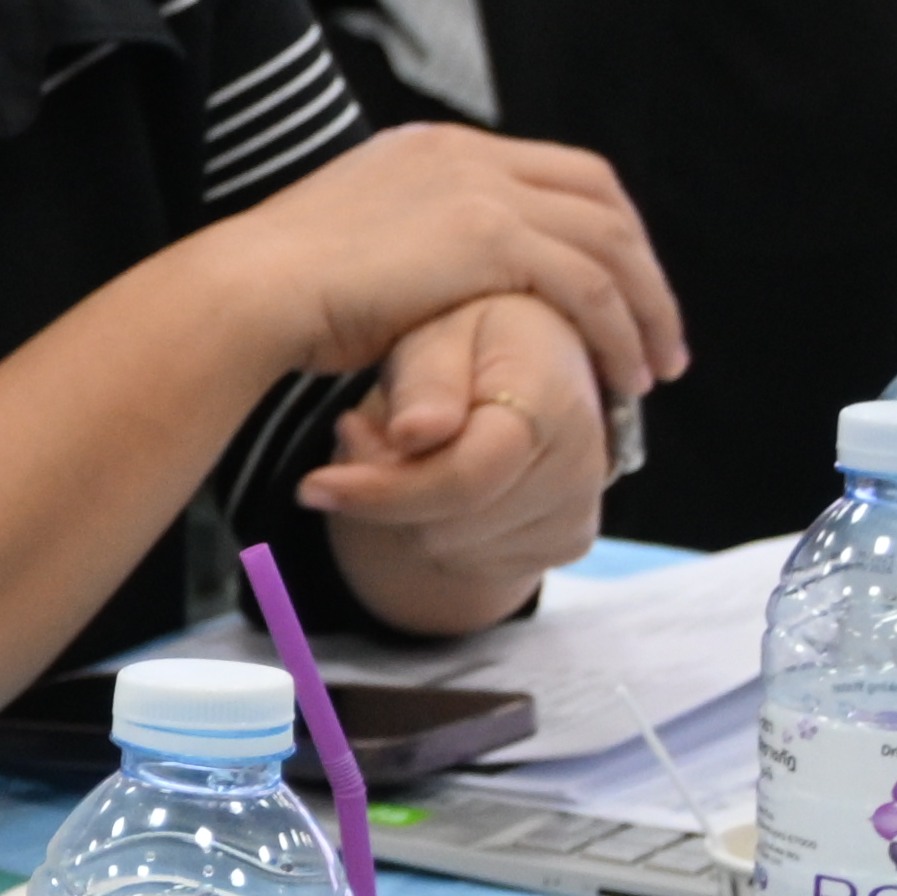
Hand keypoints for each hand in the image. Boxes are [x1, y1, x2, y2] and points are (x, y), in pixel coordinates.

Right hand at [204, 124, 682, 408]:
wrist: (246, 291)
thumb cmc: (276, 290)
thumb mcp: (352, 242)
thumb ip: (405, 242)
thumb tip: (425, 279)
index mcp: (435, 147)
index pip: (553, 171)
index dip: (600, 228)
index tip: (614, 285)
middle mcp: (466, 154)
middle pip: (600, 195)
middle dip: (641, 265)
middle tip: (654, 328)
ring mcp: (482, 189)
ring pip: (610, 242)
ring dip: (647, 308)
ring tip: (653, 368)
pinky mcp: (492, 238)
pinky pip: (591, 286)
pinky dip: (622, 332)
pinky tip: (624, 377)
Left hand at [307, 288, 608, 609]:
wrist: (538, 360)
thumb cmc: (478, 336)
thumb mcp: (441, 331)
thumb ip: (429, 380)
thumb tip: (415, 433)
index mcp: (554, 400)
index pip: (466, 476)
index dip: (384, 490)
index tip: (314, 487)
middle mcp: (583, 463)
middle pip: (452, 521)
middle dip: (389, 490)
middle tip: (366, 434)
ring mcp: (579, 509)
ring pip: (453, 548)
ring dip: (409, 509)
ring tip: (406, 446)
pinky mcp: (567, 541)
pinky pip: (476, 564)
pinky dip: (439, 528)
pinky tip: (439, 475)